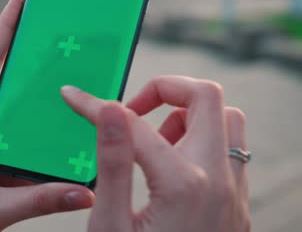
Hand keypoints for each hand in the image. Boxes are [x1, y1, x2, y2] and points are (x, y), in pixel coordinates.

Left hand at [0, 0, 94, 231]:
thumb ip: (39, 201)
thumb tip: (84, 192)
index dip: (1, 34)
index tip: (16, 3)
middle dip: (11, 41)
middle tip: (37, 18)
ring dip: (18, 71)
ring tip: (47, 54)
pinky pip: (5, 118)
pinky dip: (23, 105)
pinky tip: (45, 106)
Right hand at [61, 76, 249, 231]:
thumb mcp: (111, 225)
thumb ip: (112, 162)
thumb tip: (111, 107)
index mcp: (183, 183)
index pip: (133, 122)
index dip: (95, 105)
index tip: (72, 97)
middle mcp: (219, 179)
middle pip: (206, 97)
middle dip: (163, 91)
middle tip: (130, 114)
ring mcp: (235, 192)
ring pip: (226, 121)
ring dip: (187, 117)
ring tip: (150, 144)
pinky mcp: (237, 205)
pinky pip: (229, 151)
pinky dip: (199, 141)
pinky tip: (167, 171)